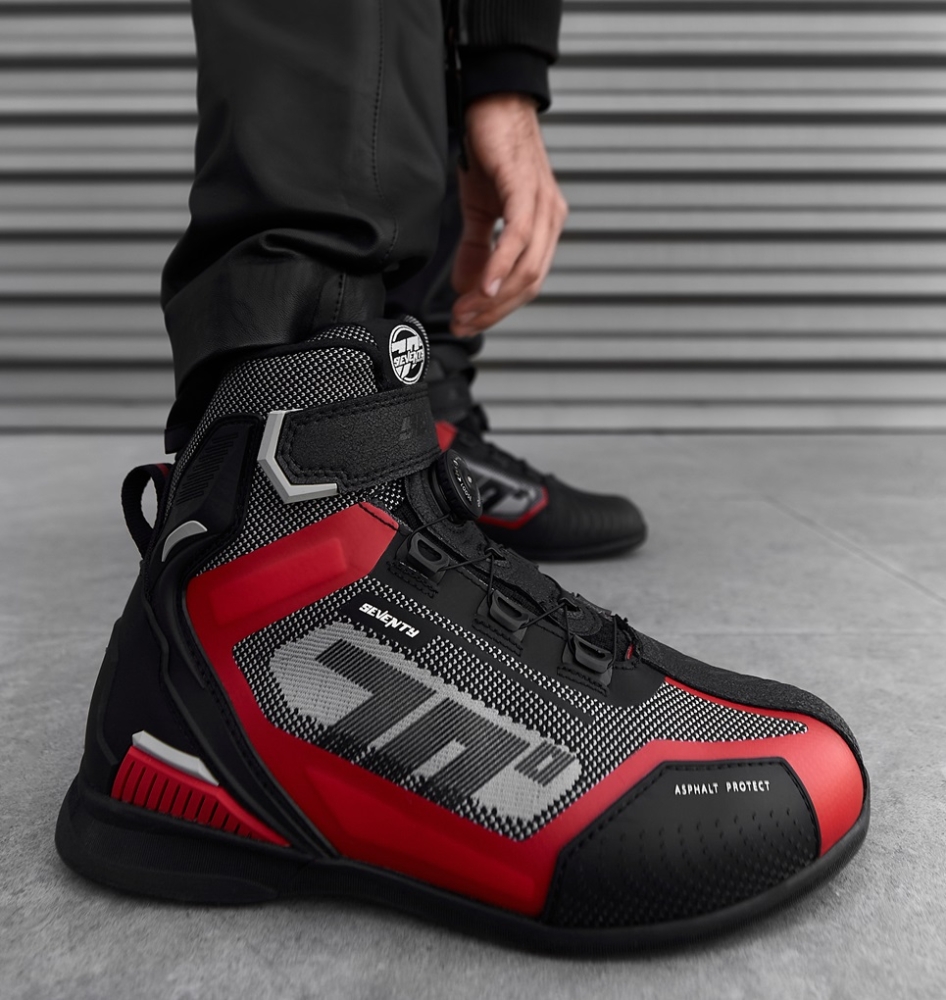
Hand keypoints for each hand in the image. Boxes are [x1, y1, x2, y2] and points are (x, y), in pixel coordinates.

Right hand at [450, 94, 567, 336]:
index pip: (526, 283)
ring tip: (467, 309)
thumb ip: (476, 251)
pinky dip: (500, 266)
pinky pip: (518, 238)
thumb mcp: (479, 210)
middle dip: (495, 310)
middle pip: (530, 283)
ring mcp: (543, 205)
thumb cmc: (491, 150)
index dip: (498, 309)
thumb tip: (468, 286)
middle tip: (464, 323)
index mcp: (544, 227)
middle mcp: (551, 219)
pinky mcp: (526, 189)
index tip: (469, 322)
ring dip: (494, 296)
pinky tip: (483, 285)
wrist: (493, 101)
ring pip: (527, 268)